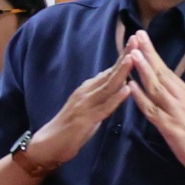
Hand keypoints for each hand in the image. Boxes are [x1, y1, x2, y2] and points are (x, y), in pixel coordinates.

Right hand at [17, 48, 135, 175]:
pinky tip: (127, 90)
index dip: (124, 56)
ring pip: (107, 87)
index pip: (110, 70)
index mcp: (88, 89)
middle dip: (125, 57)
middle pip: (110, 73)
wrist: (48, 144)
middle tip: (137, 40)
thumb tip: (117, 84)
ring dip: (121, 72)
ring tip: (133, 59)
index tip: (136, 41)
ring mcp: (85, 105)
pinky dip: (116, 98)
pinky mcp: (84, 120)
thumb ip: (101, 95)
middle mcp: (86, 93)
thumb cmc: (70, 128)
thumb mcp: (88, 107)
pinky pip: (104, 108)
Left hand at [127, 32, 184, 182]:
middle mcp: (183, 99)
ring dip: (143, 70)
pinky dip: (140, 97)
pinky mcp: (170, 127)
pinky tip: (131, 86)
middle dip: (149, 53)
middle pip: (162, 73)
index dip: (155, 56)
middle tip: (138, 35)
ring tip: (132, 54)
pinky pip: (151, 110)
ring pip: (156, 87)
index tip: (145, 41)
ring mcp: (176, 112)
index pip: (169, 72)